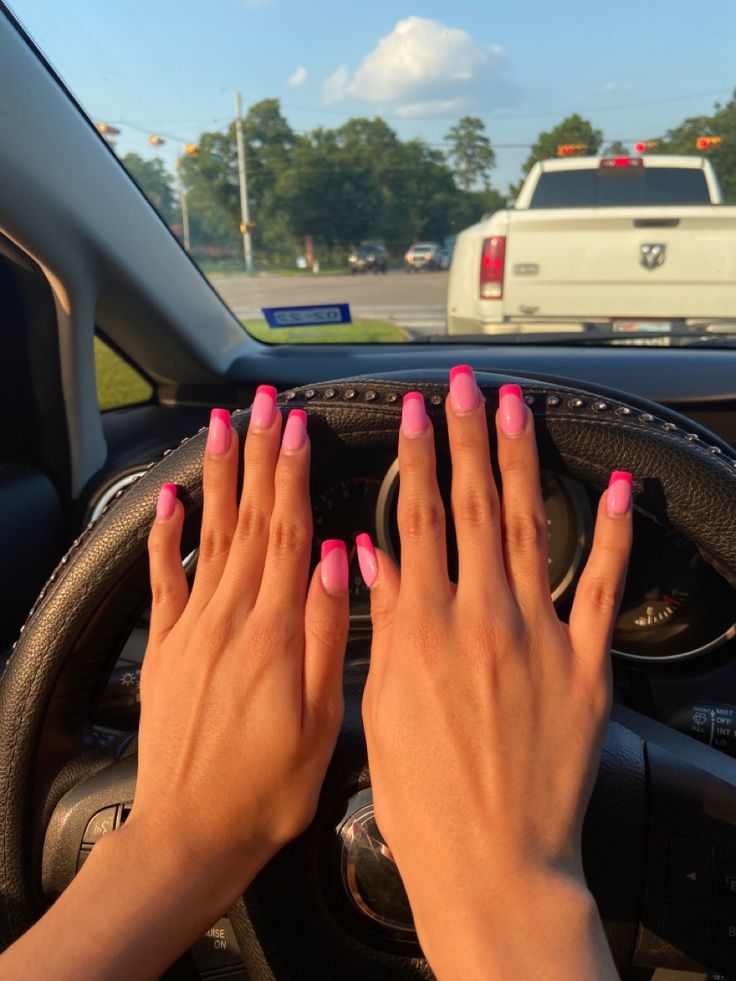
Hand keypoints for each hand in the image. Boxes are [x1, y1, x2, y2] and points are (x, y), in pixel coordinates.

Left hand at [128, 393, 348, 897]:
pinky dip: (164, 536)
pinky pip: (162, 580)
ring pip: (210, 537)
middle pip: (248, 520)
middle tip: (263, 406)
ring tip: (222, 428)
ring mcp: (190, 630)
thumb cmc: (264, 790)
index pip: (285, 534)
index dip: (292, 476)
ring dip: (219, 478)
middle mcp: (227, 620)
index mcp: (271, 634)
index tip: (298, 429)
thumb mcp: (319, 726)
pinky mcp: (164, 649)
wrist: (189, 834)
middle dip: (258, 456)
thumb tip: (333, 563)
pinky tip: (168, 501)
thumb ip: (323, 637)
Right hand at [359, 368, 630, 979]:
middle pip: (472, 505)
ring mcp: (538, 636)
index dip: (416, 457)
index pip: (416, 518)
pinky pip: (602, 589)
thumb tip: (371, 555)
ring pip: (528, 528)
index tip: (415, 412)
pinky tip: (614, 490)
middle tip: (464, 386)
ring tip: (516, 408)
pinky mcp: (584, 665)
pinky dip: (610, 536)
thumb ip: (382, 620)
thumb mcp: (380, 703)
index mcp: (423, 626)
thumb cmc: (425, 795)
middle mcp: (481, 617)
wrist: (490, 860)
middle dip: (466, 435)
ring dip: (521, 461)